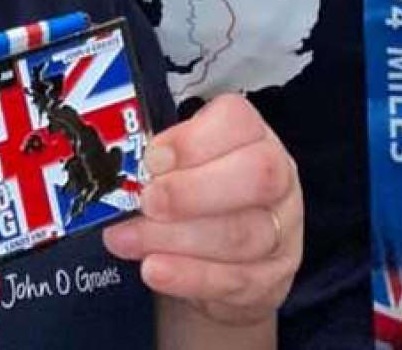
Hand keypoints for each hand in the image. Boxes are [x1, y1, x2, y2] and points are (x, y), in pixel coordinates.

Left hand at [102, 94, 300, 325]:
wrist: (222, 262)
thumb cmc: (199, 195)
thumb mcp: (185, 165)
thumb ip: (162, 161)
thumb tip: (119, 167)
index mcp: (255, 136)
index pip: (238, 122)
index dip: (193, 139)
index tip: (152, 157)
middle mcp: (279, 179)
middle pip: (255, 177)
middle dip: (191, 191)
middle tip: (146, 201)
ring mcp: (282, 232)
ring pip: (240, 234)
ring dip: (175, 238)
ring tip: (129, 238)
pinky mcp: (271, 280)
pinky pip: (232, 280)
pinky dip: (188, 276)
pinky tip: (154, 269)